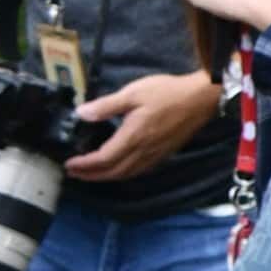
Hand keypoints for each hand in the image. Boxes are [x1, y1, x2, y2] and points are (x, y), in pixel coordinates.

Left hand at [57, 72, 216, 182]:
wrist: (201, 98)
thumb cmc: (168, 93)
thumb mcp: (133, 93)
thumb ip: (106, 105)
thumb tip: (81, 113)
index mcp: (133, 137)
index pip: (103, 159)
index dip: (85, 165)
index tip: (69, 163)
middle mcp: (144, 151)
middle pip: (114, 172)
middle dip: (92, 175)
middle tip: (74, 173)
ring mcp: (156, 154)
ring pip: (128, 174)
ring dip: (108, 177)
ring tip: (93, 174)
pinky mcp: (165, 153)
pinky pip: (140, 170)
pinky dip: (125, 173)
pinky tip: (121, 168)